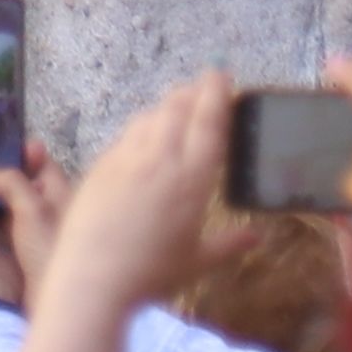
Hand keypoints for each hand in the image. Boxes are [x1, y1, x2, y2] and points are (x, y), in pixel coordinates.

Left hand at [32, 76, 239, 328]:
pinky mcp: (102, 164)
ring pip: (151, 115)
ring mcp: (128, 157)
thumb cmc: (151, 273)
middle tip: (204, 87)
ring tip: (178, 106)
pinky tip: (144, 134)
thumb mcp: (197, 262)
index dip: (217, 93)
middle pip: (179, 108)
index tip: (222, 75)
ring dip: (168, 105)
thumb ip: (229, 244)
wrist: (92, 276)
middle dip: (194, 91)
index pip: (209, 121)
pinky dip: (142, 125)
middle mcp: (162, 157)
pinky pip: (127, 133)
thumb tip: (258, 237)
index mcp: (193, 177)